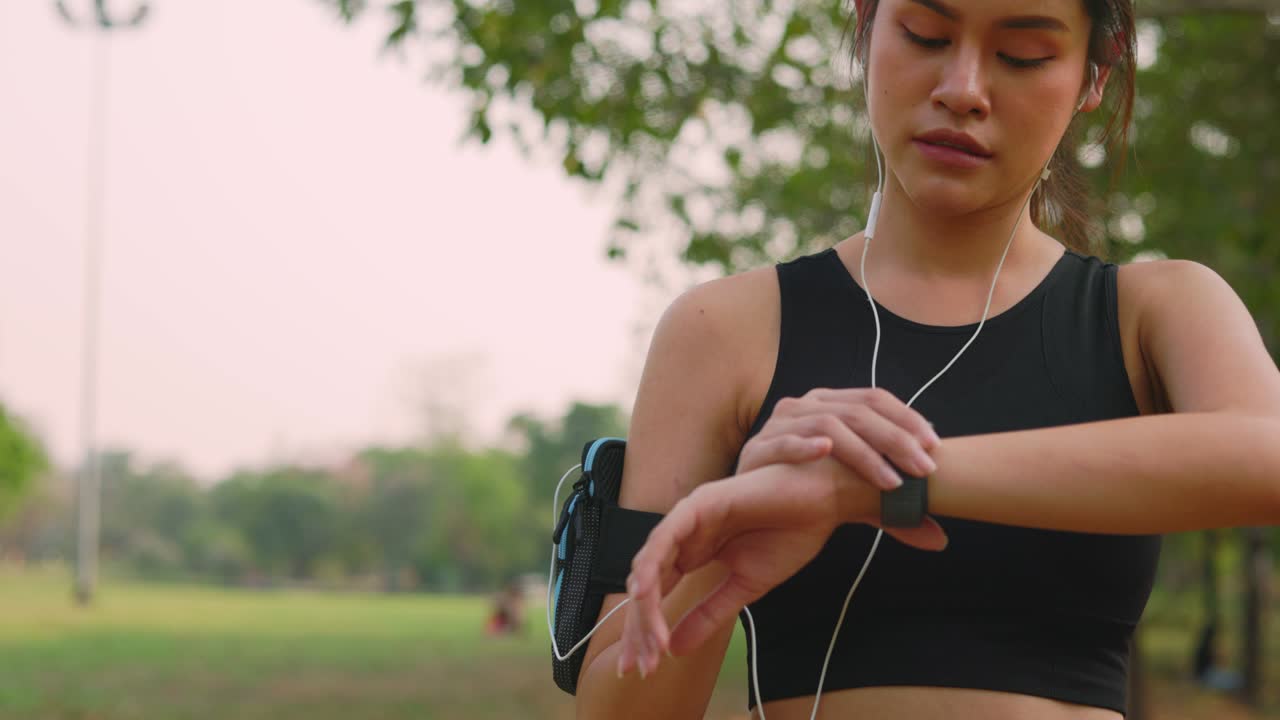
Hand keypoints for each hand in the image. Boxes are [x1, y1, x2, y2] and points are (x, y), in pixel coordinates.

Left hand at [616, 459, 843, 678]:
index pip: (657, 595)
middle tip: (639, 666)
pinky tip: (645, 593)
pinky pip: (666, 536)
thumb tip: (674, 650)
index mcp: (692, 553)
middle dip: (638, 627)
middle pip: (645, 584)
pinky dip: (652, 564)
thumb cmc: (787, 534)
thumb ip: (709, 614)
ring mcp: (689, 518)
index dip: (646, 631)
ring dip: (645, 604)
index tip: (645, 669)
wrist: (822, 499)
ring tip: (648, 641)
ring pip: (650, 564)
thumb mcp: (744, 587)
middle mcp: (683, 536)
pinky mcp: (700, 503)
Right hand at [737, 387, 948, 550]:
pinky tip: (825, 450)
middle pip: (858, 411)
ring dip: (865, 452)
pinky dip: (805, 445)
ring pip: (829, 424)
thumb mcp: (850, 497)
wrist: (748, 513)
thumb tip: (939, 538)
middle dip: (896, 440)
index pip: (874, 398)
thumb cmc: (801, 495)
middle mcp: (805, 406)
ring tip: (890, 480)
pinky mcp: (757, 449)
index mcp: (829, 404)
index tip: (934, 446)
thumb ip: (888, 510)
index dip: (907, 419)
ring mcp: (779, 425)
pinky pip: (783, 442)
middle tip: (923, 468)